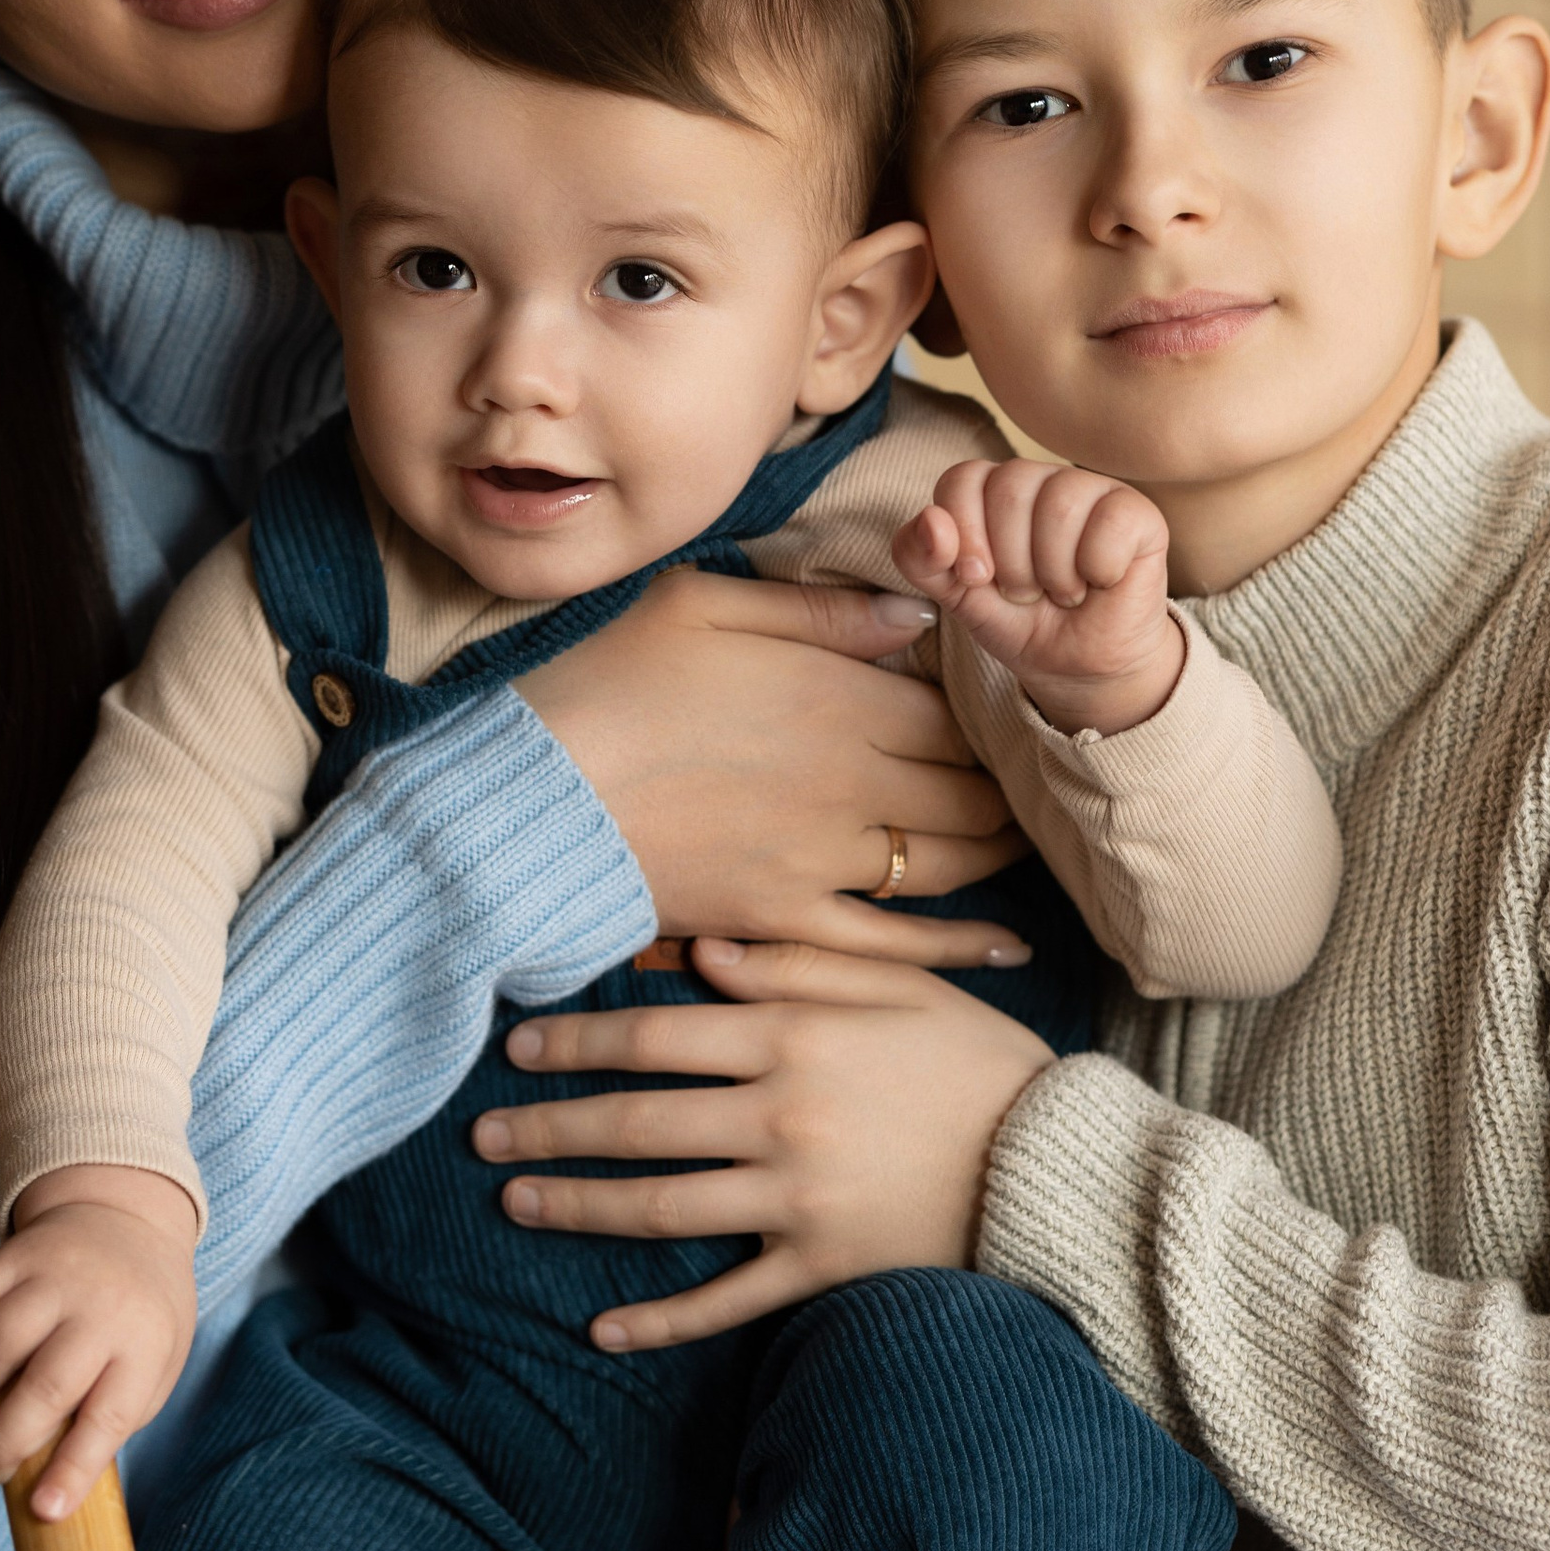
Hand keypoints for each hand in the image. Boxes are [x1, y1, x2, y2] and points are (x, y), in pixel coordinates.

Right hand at [0, 1165, 196, 1517]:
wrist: (127, 1218)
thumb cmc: (139, 1319)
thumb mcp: (154, 1366)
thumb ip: (111, 1418)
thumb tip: (52, 1485)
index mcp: (145, 1344)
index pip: (110, 1416)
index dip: (75, 1468)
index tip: (44, 1511)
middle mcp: (101, 1306)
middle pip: (45, 1385)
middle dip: (4, 1443)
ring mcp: (54, 1276)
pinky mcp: (11, 1255)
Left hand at [473, 936, 1053, 1347]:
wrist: (1058, 1165)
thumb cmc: (977, 1062)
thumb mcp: (899, 988)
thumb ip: (799, 963)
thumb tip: (703, 953)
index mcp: (795, 1038)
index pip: (656, 1037)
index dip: (578, 1041)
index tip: (518, 1047)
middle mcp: (781, 1117)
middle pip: (636, 1123)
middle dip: (549, 1128)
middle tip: (481, 1134)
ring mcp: (797, 1199)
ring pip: (659, 1207)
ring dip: (577, 1207)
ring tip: (514, 1203)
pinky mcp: (822, 1266)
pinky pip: (725, 1301)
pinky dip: (661, 1320)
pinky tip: (601, 1329)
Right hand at [522, 563, 1026, 955]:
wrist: (530, 796)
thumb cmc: (603, 682)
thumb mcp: (700, 603)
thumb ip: (817, 609)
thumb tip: (913, 614)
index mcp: (835, 697)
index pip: (953, 712)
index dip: (982, 715)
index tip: (990, 716)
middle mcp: (849, 782)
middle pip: (969, 789)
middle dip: (1003, 784)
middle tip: (1019, 779)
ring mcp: (820, 859)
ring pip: (946, 864)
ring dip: (993, 851)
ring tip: (1016, 840)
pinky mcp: (783, 918)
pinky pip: (892, 942)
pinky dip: (957, 946)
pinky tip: (1006, 947)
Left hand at [895, 459, 1181, 737]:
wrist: (1077, 668)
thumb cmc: (1019, 621)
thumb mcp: (955, 596)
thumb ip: (920, 558)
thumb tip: (931, 520)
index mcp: (992, 489)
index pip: (962, 479)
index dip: (963, 535)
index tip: (976, 580)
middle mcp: (1042, 479)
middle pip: (1010, 488)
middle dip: (1010, 562)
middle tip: (1026, 592)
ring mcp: (1092, 491)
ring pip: (1059, 505)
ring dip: (1053, 572)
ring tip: (1061, 592)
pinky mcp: (1139, 514)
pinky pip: (1110, 523)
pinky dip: (1098, 569)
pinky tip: (1100, 582)